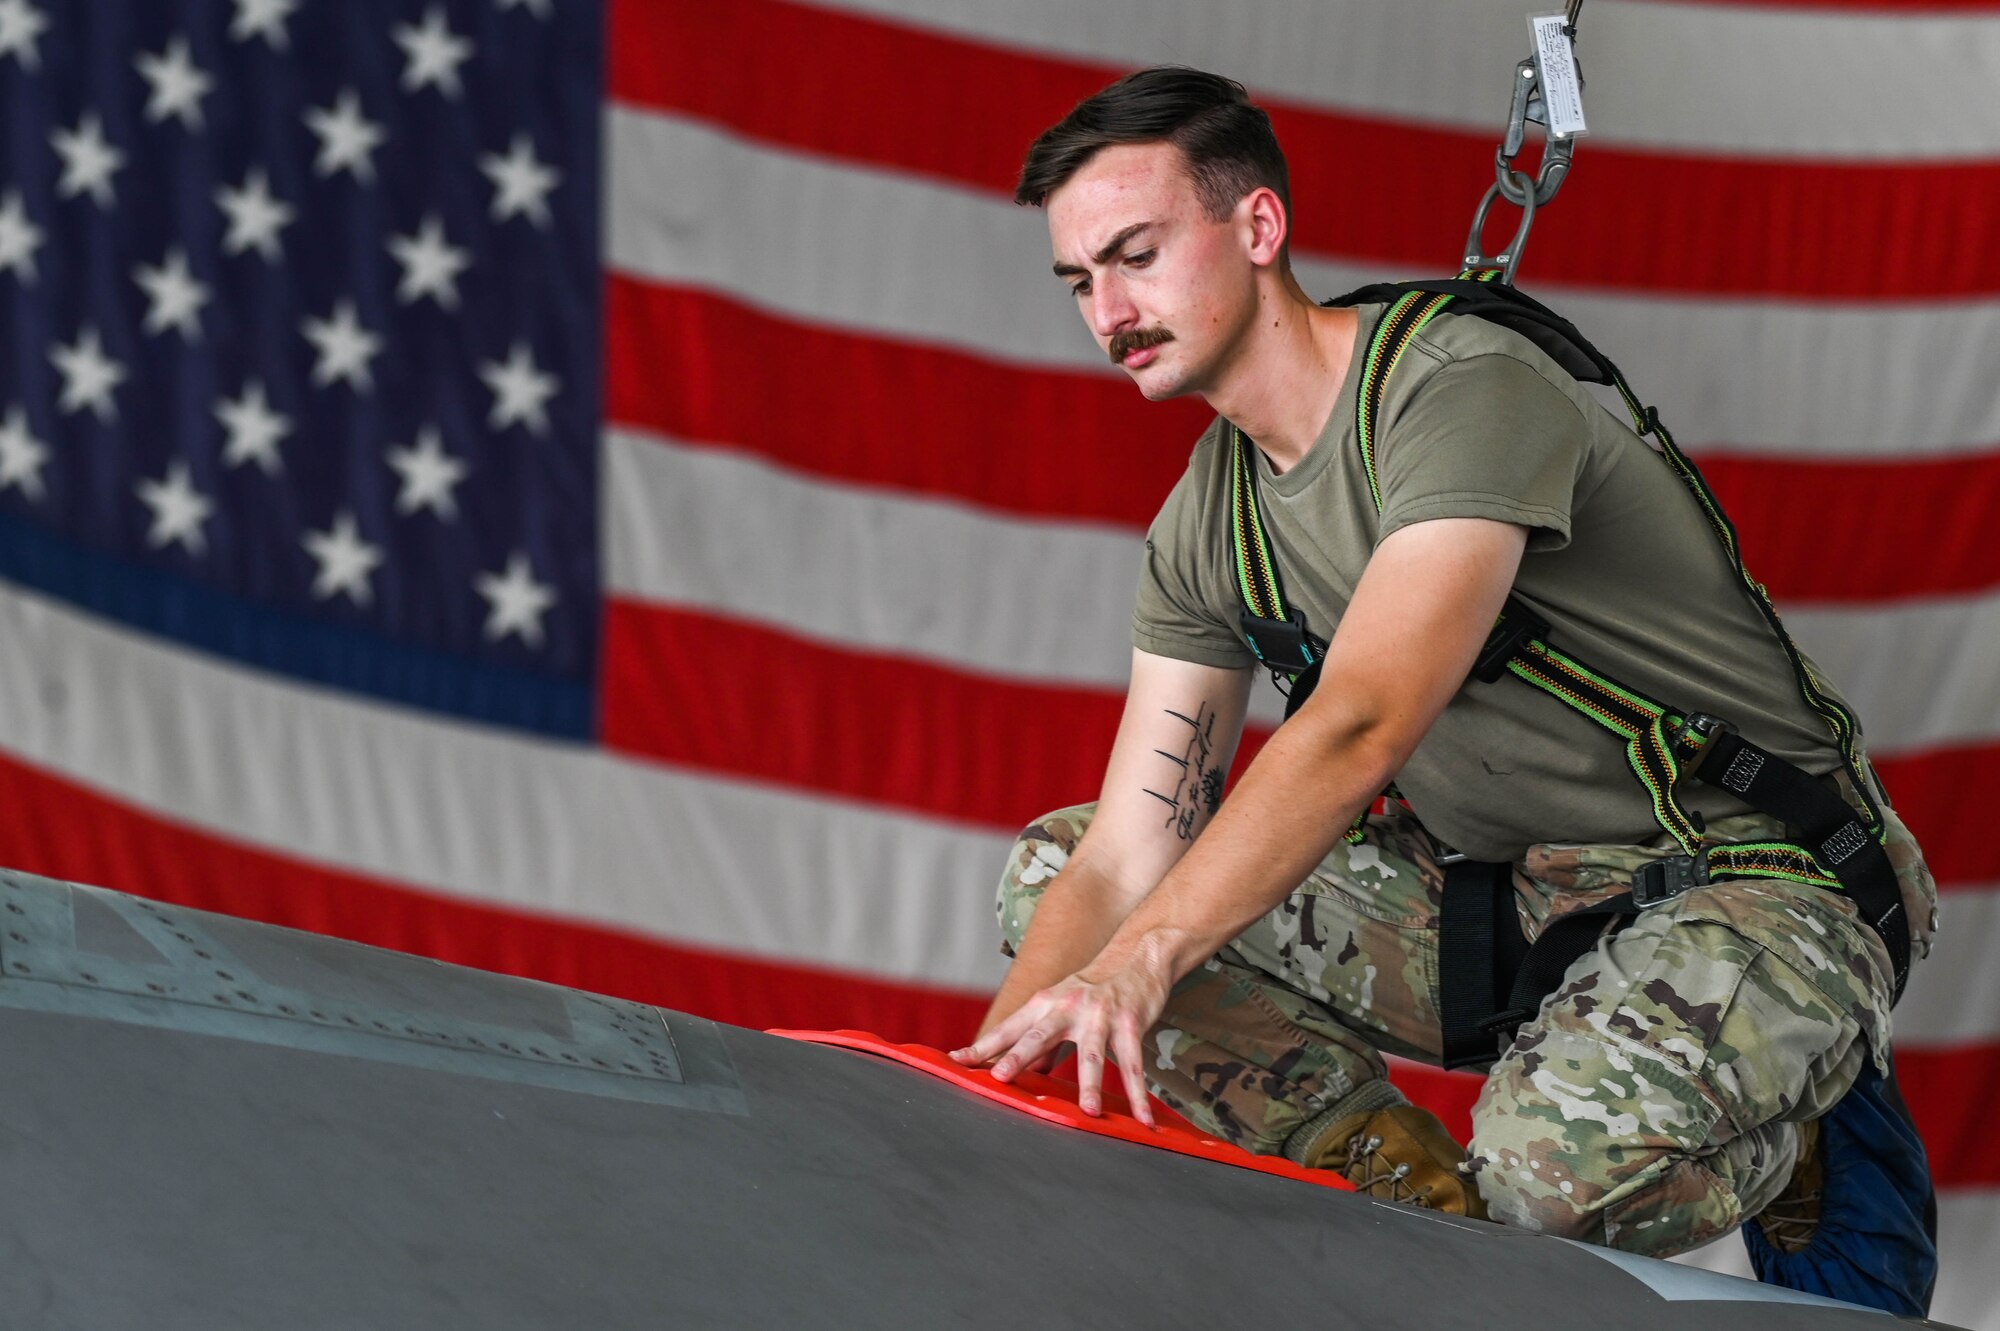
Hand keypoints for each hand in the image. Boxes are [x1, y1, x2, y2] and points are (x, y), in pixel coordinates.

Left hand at [949, 951, 1171, 1126]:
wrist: (1136, 959)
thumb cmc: (1093, 991)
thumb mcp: (1060, 1008)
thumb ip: (1040, 1042)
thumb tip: (1015, 1070)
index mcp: (1044, 1003)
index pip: (1009, 1028)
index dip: (984, 1045)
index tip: (958, 1061)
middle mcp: (1067, 1006)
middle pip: (1039, 1035)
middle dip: (1019, 1056)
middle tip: (1001, 1076)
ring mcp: (1099, 1015)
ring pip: (1092, 1054)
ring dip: (1090, 1085)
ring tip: (1088, 1112)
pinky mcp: (1129, 1023)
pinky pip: (1132, 1064)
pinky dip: (1138, 1093)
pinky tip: (1142, 1116)